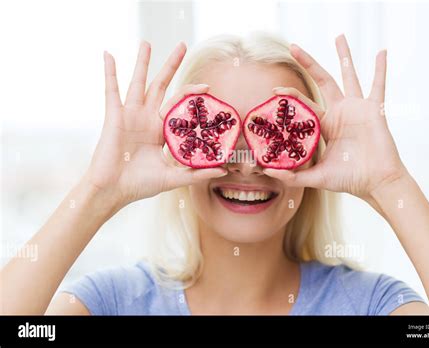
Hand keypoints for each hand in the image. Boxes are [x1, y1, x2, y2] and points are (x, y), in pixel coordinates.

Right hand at [85, 41, 225, 207]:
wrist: (113, 191)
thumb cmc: (140, 185)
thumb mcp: (173, 177)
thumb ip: (196, 172)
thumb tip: (224, 170)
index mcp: (160, 131)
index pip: (179, 105)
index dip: (192, 95)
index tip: (208, 86)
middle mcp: (146, 119)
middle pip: (161, 86)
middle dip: (171, 66)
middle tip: (183, 45)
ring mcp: (130, 115)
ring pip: (138, 82)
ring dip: (142, 62)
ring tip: (147, 42)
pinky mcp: (114, 116)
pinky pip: (111, 90)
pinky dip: (110, 72)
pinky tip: (109, 55)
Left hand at [264, 35, 408, 200]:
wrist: (376, 183)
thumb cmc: (350, 179)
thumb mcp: (317, 177)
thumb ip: (293, 175)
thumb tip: (266, 171)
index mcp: (325, 125)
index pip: (304, 105)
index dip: (290, 97)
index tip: (273, 91)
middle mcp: (339, 113)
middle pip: (321, 81)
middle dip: (308, 63)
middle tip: (293, 46)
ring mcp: (356, 109)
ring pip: (347, 76)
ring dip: (344, 56)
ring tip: (339, 36)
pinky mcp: (374, 110)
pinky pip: (378, 86)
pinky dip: (380, 69)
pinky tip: (381, 52)